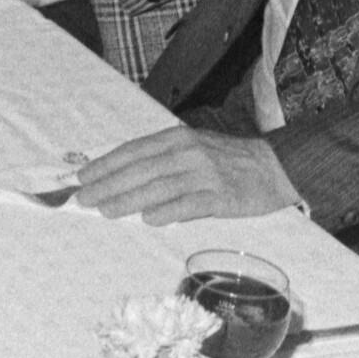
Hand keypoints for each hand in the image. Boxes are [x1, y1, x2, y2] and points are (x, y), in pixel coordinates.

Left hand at [77, 126, 301, 222]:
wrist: (276, 166)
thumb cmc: (228, 159)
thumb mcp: (193, 147)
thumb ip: (162, 159)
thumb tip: (123, 179)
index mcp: (177, 138)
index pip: (133, 151)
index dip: (105, 164)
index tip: (82, 177)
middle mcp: (188, 153)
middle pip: (140, 170)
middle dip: (107, 184)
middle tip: (84, 198)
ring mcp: (205, 175)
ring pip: (158, 188)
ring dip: (128, 200)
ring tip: (105, 211)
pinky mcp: (221, 197)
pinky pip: (189, 205)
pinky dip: (166, 212)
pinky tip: (148, 219)